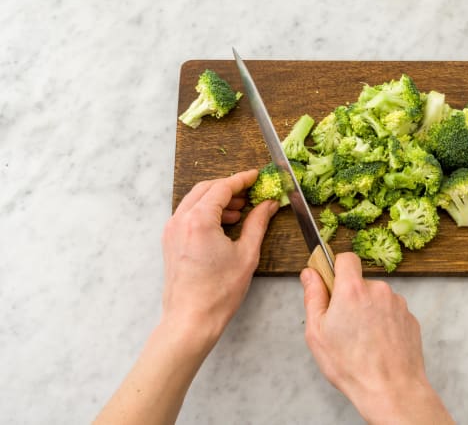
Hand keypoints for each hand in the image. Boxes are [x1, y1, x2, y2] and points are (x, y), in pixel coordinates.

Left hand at [96, 170, 278, 424]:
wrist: (191, 319)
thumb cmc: (219, 292)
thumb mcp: (247, 254)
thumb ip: (258, 223)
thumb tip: (268, 205)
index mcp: (199, 220)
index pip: (222, 187)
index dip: (242, 180)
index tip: (256, 176)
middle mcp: (181, 220)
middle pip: (206, 189)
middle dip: (229, 187)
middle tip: (251, 193)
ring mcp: (172, 230)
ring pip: (195, 200)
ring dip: (217, 199)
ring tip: (240, 211)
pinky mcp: (170, 240)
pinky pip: (188, 214)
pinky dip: (206, 212)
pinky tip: (224, 224)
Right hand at [300, 253, 453, 423]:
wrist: (391, 389)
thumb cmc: (351, 365)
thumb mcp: (317, 332)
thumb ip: (313, 296)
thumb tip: (310, 273)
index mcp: (352, 289)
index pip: (346, 258)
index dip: (336, 268)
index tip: (331, 283)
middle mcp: (379, 290)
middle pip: (360, 282)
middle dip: (351, 297)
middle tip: (343, 326)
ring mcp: (398, 303)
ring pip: (377, 299)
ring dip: (369, 311)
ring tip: (362, 341)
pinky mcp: (410, 318)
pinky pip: (391, 312)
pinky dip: (383, 323)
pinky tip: (377, 345)